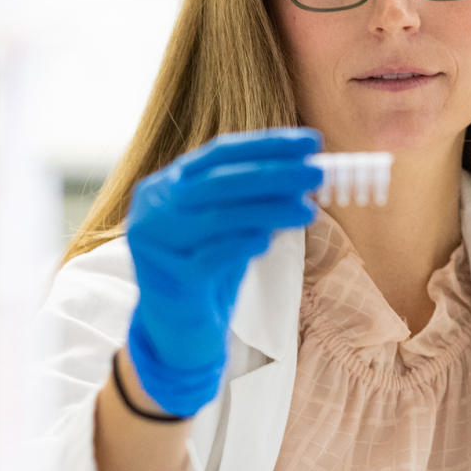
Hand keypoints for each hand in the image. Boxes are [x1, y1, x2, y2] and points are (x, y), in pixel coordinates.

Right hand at [124, 128, 321, 416]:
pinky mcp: (169, 280)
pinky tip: (269, 240)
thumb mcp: (226, 226)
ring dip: (269, 209)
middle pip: (219, 181)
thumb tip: (305, 170)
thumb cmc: (206, 269)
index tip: (311, 141)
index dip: (267, 145)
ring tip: (309, 208)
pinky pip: (212, 256)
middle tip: (318, 171)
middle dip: (274, 173)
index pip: (219, 153)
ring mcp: (155, 245)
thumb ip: (252, 198)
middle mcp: (152, 209)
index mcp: (165, 185)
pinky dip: (244, 243)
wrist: (176, 329)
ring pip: (218, 217)